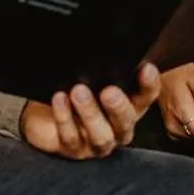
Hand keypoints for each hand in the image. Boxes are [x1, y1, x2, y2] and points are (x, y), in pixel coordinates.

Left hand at [21, 64, 161, 158]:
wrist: (44, 116)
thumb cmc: (74, 92)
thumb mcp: (91, 77)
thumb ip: (104, 68)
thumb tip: (108, 45)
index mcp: (129, 107)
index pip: (146, 97)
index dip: (149, 85)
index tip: (146, 68)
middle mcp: (117, 128)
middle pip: (126, 122)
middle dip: (119, 107)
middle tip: (109, 91)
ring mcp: (96, 142)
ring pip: (101, 136)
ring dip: (90, 114)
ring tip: (79, 92)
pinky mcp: (73, 149)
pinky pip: (70, 137)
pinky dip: (64, 118)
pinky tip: (60, 100)